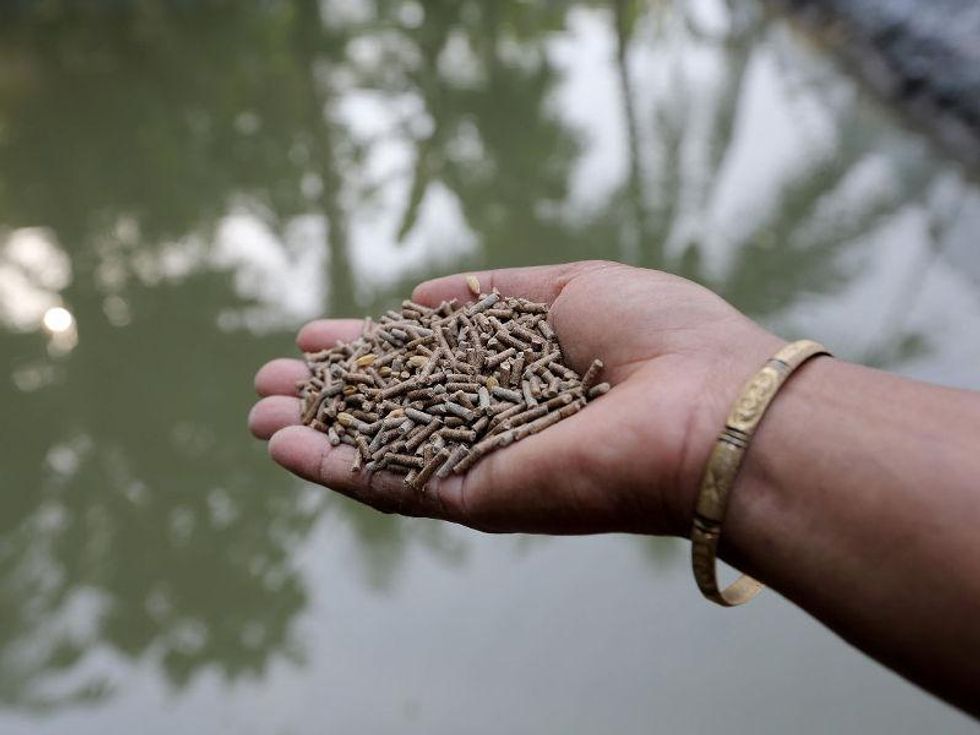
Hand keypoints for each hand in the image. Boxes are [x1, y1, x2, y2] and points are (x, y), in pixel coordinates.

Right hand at [248, 261, 780, 534]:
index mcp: (519, 374)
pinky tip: (284, 446)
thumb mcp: (569, 288)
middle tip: (270, 376)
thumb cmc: (662, 336)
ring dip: (315, 434)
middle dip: (331, 394)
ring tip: (258, 411)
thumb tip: (422, 295)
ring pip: (380, 451)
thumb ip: (491, 295)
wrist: (712, 408)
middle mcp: (495, 424)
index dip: (371, 347)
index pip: (428, 362)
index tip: (319, 330)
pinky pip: (392, 484)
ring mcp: (483, 464)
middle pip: (395, 410)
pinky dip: (333, 468)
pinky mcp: (477, 498)